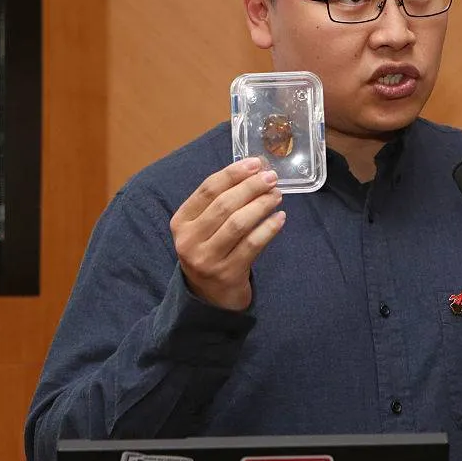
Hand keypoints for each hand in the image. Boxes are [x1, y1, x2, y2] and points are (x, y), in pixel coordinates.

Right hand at [170, 158, 284, 309]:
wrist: (210, 297)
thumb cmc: (211, 251)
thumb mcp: (204, 227)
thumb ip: (220, 201)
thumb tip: (254, 169)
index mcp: (181, 222)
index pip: (207, 190)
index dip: (233, 173)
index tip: (255, 163)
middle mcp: (189, 240)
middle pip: (223, 205)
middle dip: (251, 187)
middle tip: (271, 178)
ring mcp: (207, 259)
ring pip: (238, 224)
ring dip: (261, 205)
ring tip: (277, 195)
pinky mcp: (227, 274)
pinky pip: (252, 245)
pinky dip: (268, 229)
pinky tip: (280, 218)